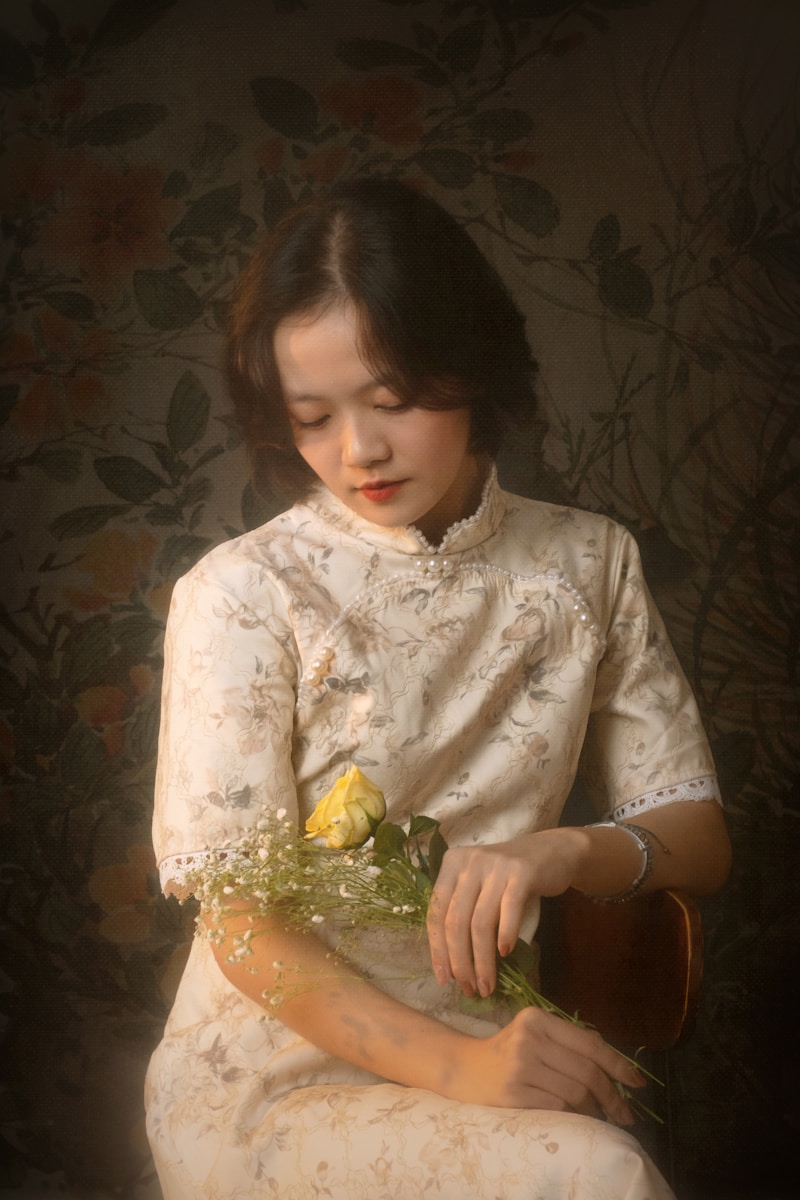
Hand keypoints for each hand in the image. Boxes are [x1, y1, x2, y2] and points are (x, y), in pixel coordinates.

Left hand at [427, 828, 587, 996]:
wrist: (552, 851)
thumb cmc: (510, 877)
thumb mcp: (480, 886)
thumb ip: (464, 912)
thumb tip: (453, 966)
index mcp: (452, 864)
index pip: (437, 913)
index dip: (438, 949)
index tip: (444, 979)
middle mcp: (469, 862)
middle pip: (456, 921)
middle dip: (460, 962)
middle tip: (468, 989)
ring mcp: (495, 865)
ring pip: (481, 922)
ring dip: (482, 960)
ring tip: (487, 984)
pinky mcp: (521, 872)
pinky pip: (508, 909)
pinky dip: (505, 935)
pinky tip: (505, 954)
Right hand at [443, 1006, 642, 1124]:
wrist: (462, 1069)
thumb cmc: (505, 1053)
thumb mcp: (533, 1035)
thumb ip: (567, 1043)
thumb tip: (616, 1069)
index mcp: (538, 1019)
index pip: (589, 1042)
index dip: (618, 1064)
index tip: (638, 1083)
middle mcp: (529, 1038)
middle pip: (586, 1070)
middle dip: (613, 1096)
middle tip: (626, 1114)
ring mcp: (519, 1066)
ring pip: (575, 1092)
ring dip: (595, 1110)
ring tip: (602, 1118)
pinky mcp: (512, 1093)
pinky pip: (557, 1107)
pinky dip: (574, 1117)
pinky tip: (579, 1121)